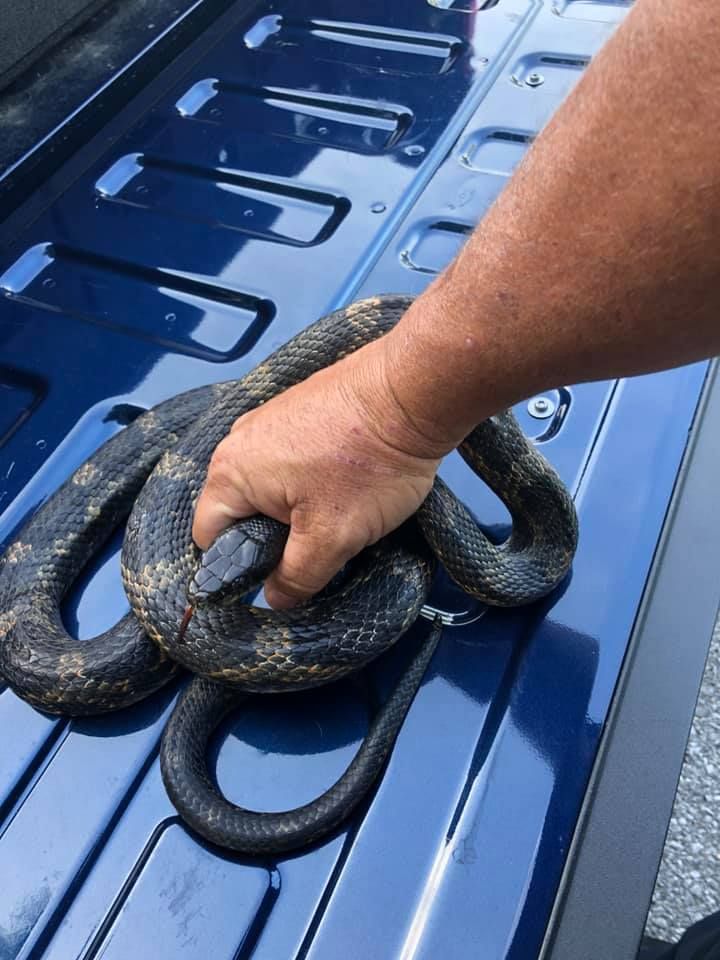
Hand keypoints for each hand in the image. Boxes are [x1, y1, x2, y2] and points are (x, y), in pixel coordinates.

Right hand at [192, 338, 442, 608]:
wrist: (414, 392)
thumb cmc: (368, 464)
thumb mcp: (331, 538)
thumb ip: (297, 577)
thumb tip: (275, 598)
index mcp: (230, 471)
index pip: (210, 538)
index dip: (239, 568)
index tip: (278, 576)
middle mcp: (239, 439)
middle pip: (241, 511)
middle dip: (276, 537)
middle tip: (320, 545)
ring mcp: (270, 418)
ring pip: (272, 487)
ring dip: (300, 509)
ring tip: (342, 511)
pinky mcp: (301, 408)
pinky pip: (293, 460)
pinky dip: (315, 480)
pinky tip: (349, 482)